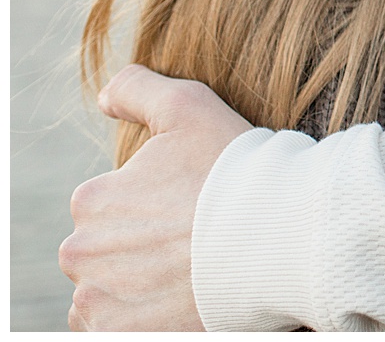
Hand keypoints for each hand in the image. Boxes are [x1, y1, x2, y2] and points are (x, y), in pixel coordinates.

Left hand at [60, 64, 252, 330]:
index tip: (193, 209)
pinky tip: (183, 300)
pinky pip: (117, 329)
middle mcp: (82, 252)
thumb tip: (105, 97)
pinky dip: (144, 319)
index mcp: (93, 199)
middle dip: (142, 250)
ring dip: (140, 287)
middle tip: (196, 244)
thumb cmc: (237, 171)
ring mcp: (99, 301)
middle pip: (108, 253)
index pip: (112, 209)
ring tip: (194, 274)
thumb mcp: (191, 108)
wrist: (279, 238)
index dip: (156, 208)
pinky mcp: (119, 335)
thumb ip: (139, 90)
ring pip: (110, 293)